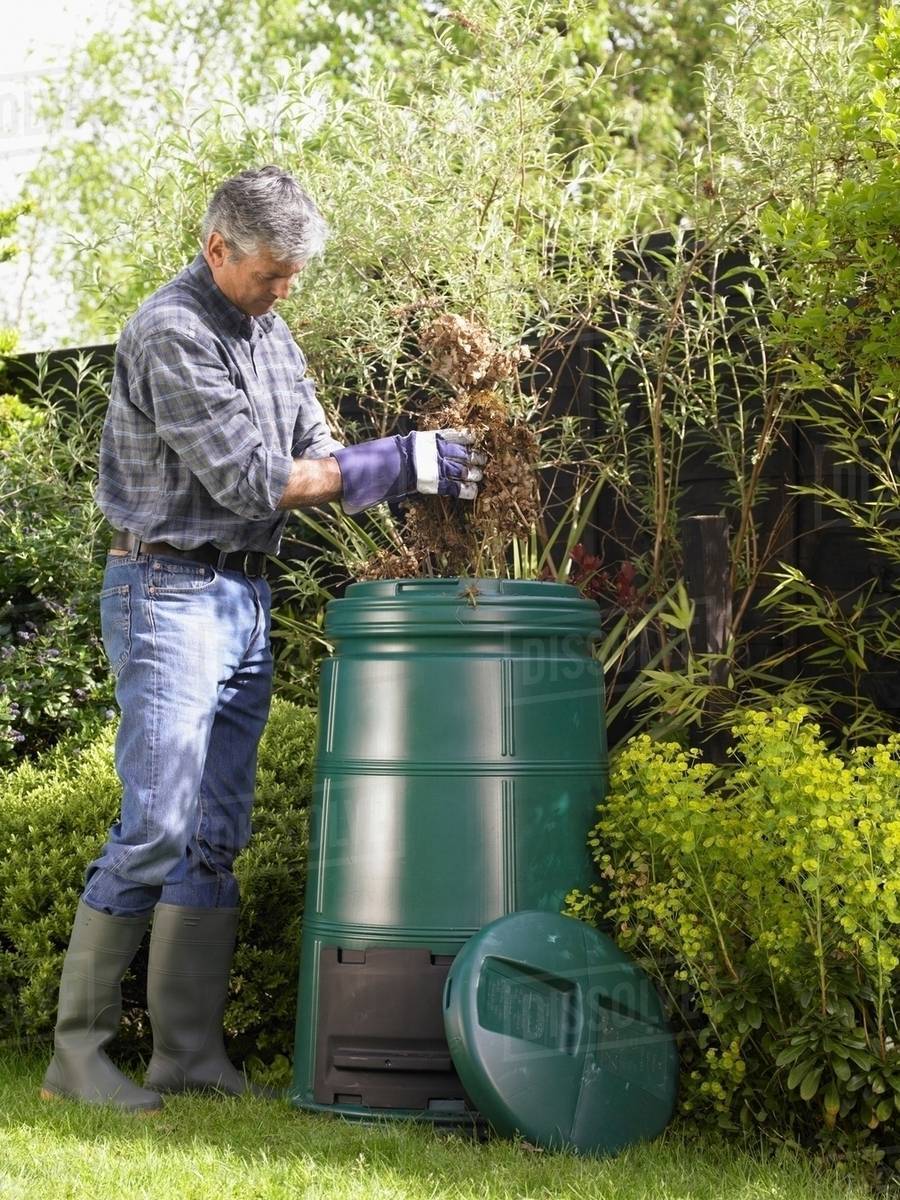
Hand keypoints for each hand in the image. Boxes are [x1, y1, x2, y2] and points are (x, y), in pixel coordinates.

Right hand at [332, 429, 486, 514]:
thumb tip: (443, 440)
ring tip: (479, 475)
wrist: (385, 465)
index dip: (470, 438)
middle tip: (483, 460)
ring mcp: (437, 467)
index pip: (458, 434)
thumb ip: (430, 441)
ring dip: (474, 473)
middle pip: (465, 453)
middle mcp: (439, 451)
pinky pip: (456, 487)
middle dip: (476, 457)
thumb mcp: (415, 440)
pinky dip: (467, 490)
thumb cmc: (399, 453)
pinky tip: (474, 491)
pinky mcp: (435, 483)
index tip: (477, 439)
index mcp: (434, 438)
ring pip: (463, 469)